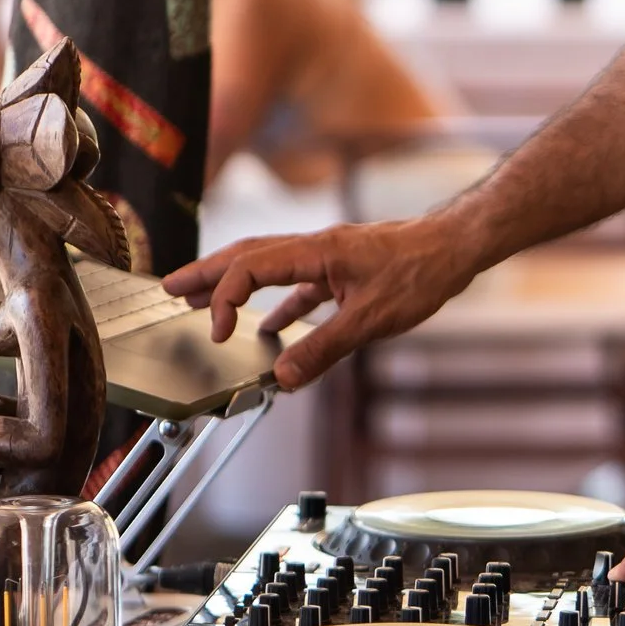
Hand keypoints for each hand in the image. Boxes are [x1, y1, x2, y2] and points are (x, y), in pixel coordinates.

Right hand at [161, 213, 480, 388]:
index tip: (215, 334)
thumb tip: (283, 379)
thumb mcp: (371, 319)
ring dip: (235, 285)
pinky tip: (271, 330)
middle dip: (206, 273)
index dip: (223, 299)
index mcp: (315, 252)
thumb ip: (324, 349)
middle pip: (246, 255)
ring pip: (269, 266)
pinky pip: (298, 284)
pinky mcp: (344, 268)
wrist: (455, 246)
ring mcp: (329, 256)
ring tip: (205, 305)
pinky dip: (277, 304)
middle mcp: (315, 247)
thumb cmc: (421, 271)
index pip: (249, 268)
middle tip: (169, 289)